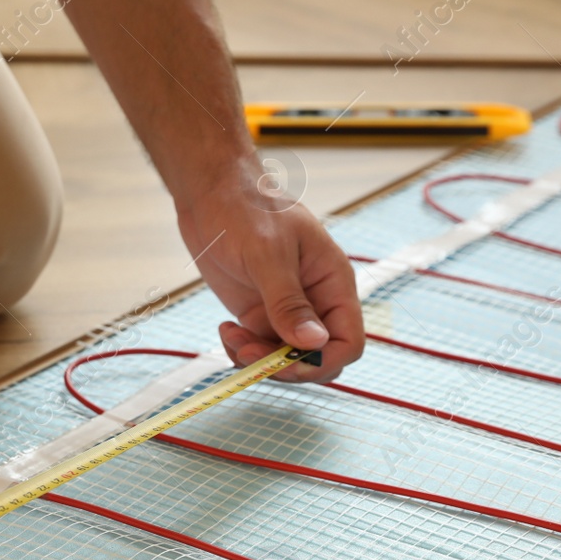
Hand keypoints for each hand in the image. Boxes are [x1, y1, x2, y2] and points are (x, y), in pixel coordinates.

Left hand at [178, 174, 364, 382]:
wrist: (212, 193)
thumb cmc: (247, 208)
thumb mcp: (268, 253)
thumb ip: (289, 301)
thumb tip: (313, 343)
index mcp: (333, 283)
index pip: (348, 341)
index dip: (324, 361)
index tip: (288, 363)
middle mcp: (315, 302)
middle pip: (318, 358)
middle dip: (286, 367)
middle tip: (249, 353)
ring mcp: (286, 310)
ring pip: (286, 360)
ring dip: (258, 361)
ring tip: (231, 337)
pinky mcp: (259, 313)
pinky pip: (260, 349)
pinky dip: (242, 351)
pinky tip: (225, 331)